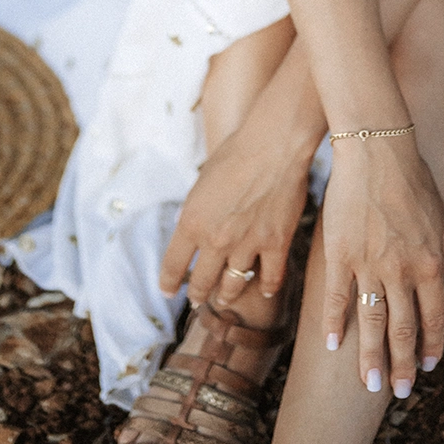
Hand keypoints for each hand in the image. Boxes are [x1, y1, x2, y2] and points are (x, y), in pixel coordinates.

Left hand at [160, 120, 310, 307]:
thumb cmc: (236, 152)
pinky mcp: (276, 244)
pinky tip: (265, 290)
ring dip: (227, 295)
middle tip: (196, 298)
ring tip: (225, 298)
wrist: (273, 144)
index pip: (173, 265)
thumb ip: (196, 211)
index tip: (167, 290)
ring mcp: (247, 245)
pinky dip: (267, 288)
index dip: (168, 282)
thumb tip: (194, 229)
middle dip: (197, 294)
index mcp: (192, 222)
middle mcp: (216, 240)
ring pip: (233, 286)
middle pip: (202, 282)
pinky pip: (271, 278)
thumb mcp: (202, 182)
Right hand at [321, 135, 443, 396]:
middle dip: (403, 364)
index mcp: (430, 263)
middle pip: (404, 328)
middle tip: (399, 392)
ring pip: (372, 322)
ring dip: (371, 356)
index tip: (428, 367)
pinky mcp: (340, 254)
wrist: (377, 149)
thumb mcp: (440, 214)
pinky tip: (331, 345)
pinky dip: (335, 324)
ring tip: (370, 383)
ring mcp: (370, 265)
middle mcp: (402, 270)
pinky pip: (338, 297)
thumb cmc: (411, 176)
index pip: (434, 317)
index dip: (431, 345)